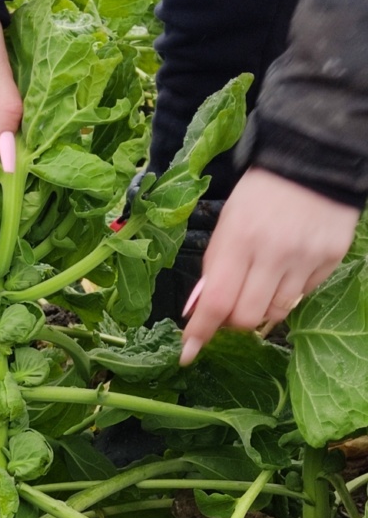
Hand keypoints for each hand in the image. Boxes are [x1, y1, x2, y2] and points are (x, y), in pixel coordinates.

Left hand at [180, 167, 360, 363]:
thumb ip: (215, 268)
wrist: (311, 163)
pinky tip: (286, 268)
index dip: (200, 332)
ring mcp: (305, 259)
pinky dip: (288, 292)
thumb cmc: (258, 196)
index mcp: (239, 241)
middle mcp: (273, 254)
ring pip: (276, 313)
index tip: (187, 354)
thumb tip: (198, 310)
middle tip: (230, 307)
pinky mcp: (329, 261)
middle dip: (232, 322)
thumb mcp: (227, 225)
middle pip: (247, 318)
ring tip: (259, 284)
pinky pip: (302, 296)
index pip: (216, 301)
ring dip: (260, 309)